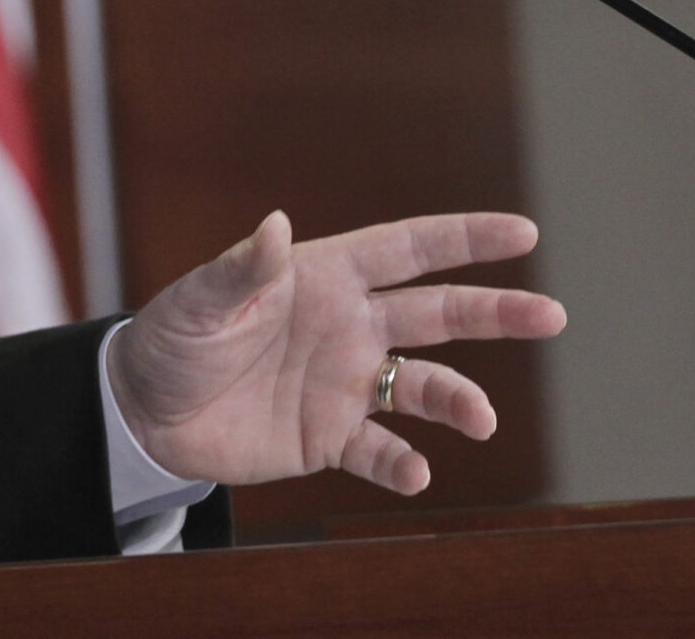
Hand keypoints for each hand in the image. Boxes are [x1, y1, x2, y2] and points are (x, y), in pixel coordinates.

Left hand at [108, 210, 567, 494]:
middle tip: (550, 315)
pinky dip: (401, 462)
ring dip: (457, 400)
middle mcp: (348, 325)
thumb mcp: (200, 300)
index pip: (406, 249)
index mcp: (324, 277)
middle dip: (495, 312)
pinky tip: (413, 472)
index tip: (523, 232)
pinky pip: (381, 450)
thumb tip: (277, 223)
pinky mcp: (330, 436)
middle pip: (438, 313)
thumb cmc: (170, 338)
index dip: (463, 238)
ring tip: (479, 419)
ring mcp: (345, 382)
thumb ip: (243, 268)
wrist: (143, 411)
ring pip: (424, 386)